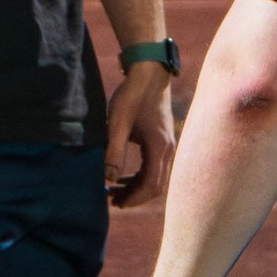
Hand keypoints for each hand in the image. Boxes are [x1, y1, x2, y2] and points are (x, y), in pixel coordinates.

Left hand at [104, 62, 175, 207]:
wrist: (148, 73)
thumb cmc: (132, 96)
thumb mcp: (117, 124)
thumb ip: (114, 152)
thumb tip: (109, 179)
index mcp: (158, 148)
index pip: (151, 185)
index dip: (134, 198)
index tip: (116, 203)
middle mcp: (168, 150)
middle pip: (156, 185)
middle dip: (135, 196)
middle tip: (113, 201)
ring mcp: (167, 145)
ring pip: (156, 177)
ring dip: (137, 187)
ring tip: (115, 191)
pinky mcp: (162, 140)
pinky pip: (154, 166)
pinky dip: (141, 175)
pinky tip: (123, 176)